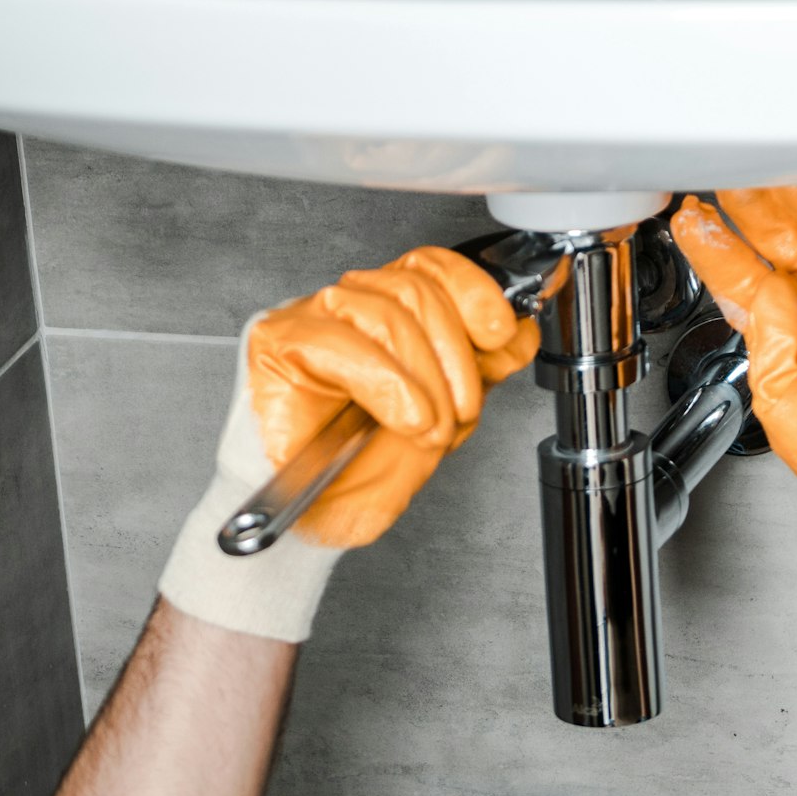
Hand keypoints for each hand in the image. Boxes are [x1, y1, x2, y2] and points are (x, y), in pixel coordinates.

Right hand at [158, 246, 538, 641]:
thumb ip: (478, 375)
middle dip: (455, 358)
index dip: (473, 291)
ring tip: (428, 429)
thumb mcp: (441, 425)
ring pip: (388, 312)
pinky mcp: (278, 341)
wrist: (310, 526)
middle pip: (416, 289)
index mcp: (386, 319)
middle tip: (460, 413)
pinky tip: (406, 418)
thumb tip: (519, 334)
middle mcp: (348, 311)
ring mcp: (310, 320)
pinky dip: (388, 385)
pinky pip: (343, 343)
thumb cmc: (355, 480)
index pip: (430, 269)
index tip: (503, 330)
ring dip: (425, 381)